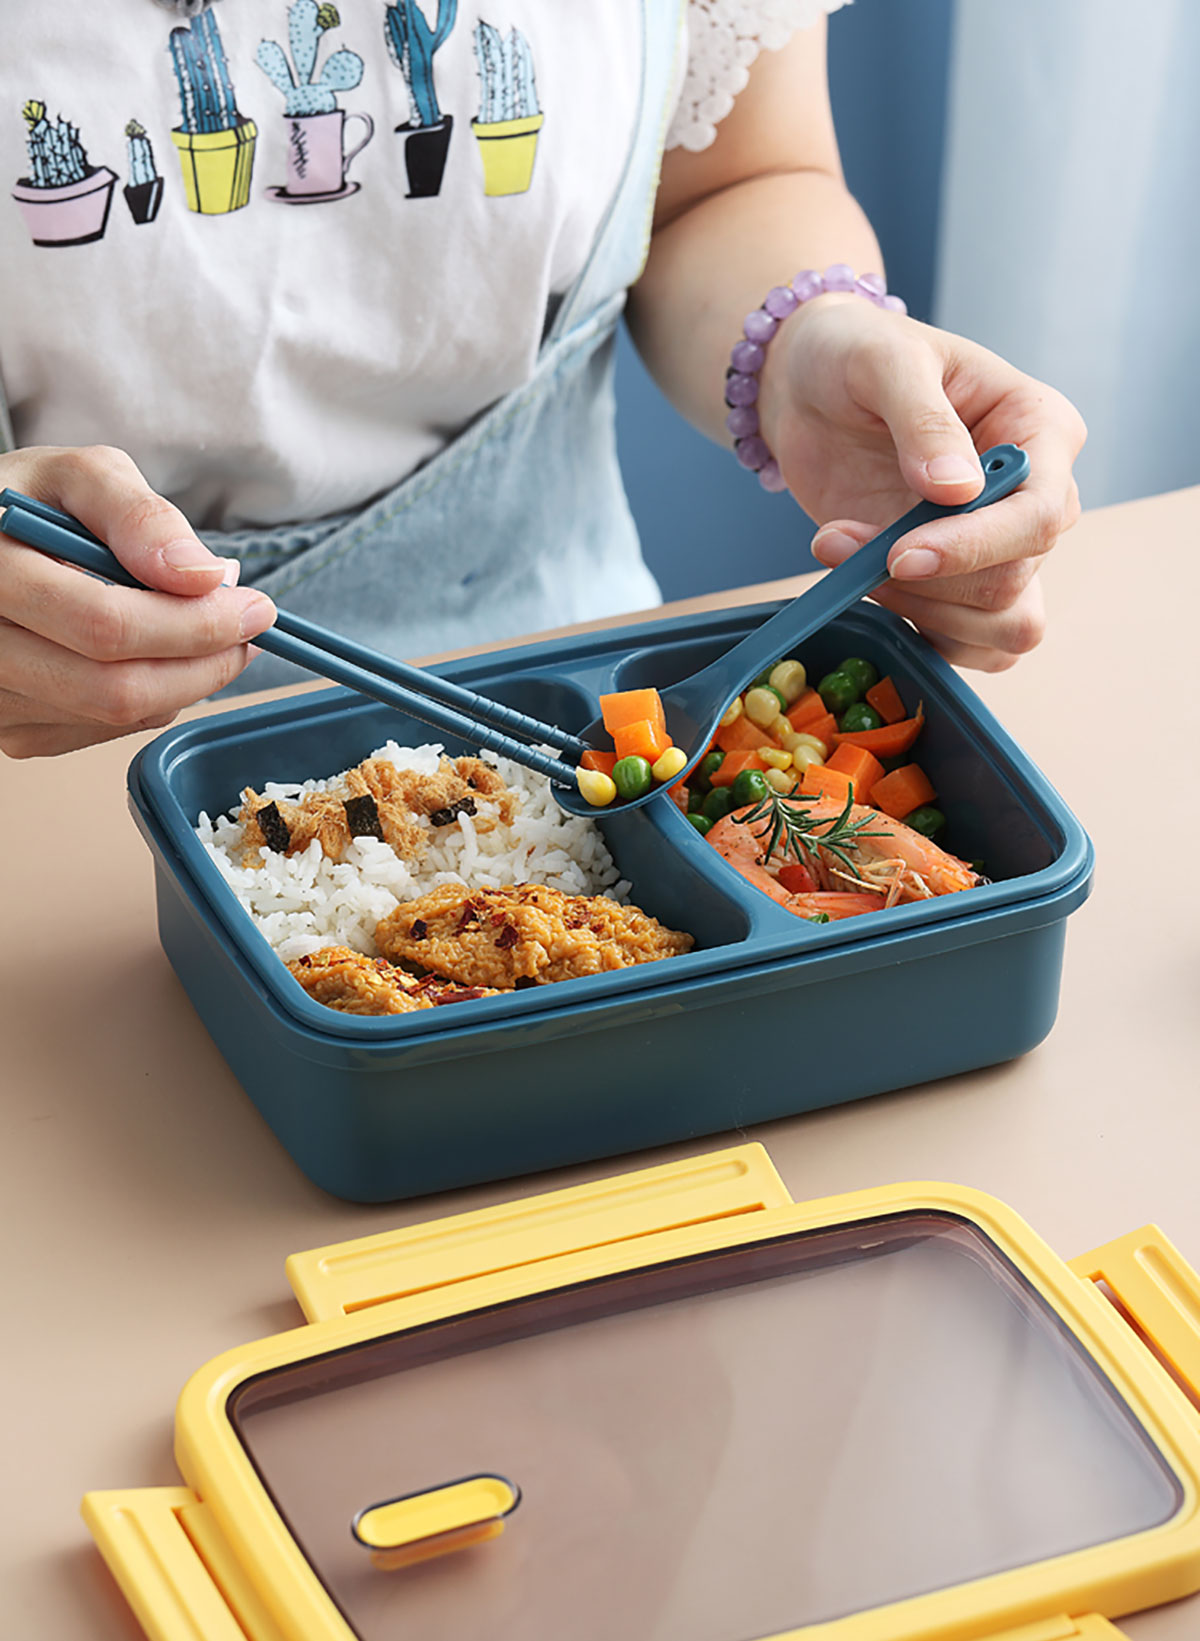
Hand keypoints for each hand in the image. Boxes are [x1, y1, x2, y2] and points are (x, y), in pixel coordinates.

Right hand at [0, 445, 275, 757]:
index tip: (253, 607)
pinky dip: (149, 698)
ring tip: (201, 632)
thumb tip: (204, 576)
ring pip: (116, 717)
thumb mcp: (79, 478)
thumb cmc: (29, 503)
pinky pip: (100, 731)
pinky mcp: (6, 730)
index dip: (195, 624)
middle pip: (115, 689)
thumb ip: (140, 516)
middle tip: (246, 631)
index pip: (105, 626)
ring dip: (184, 682)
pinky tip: (152, 655)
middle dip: (205, 665)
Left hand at [759, 295, 1085, 669]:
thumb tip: (957, 489)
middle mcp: (1035, 494)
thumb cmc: (855, 354)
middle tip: (839, 544)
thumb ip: (922, 420)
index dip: (975, 546)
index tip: (902, 552)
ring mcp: (997, 544)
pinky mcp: (955, 580)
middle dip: (925, 580)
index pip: (1038, 513)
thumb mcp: (883, 361)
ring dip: (917, 611)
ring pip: (1002, 624)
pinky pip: (968, 644)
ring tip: (841, 556)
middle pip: (1016, 578)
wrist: (809, 386)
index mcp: (1040, 429)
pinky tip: (859, 588)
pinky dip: (914, 632)